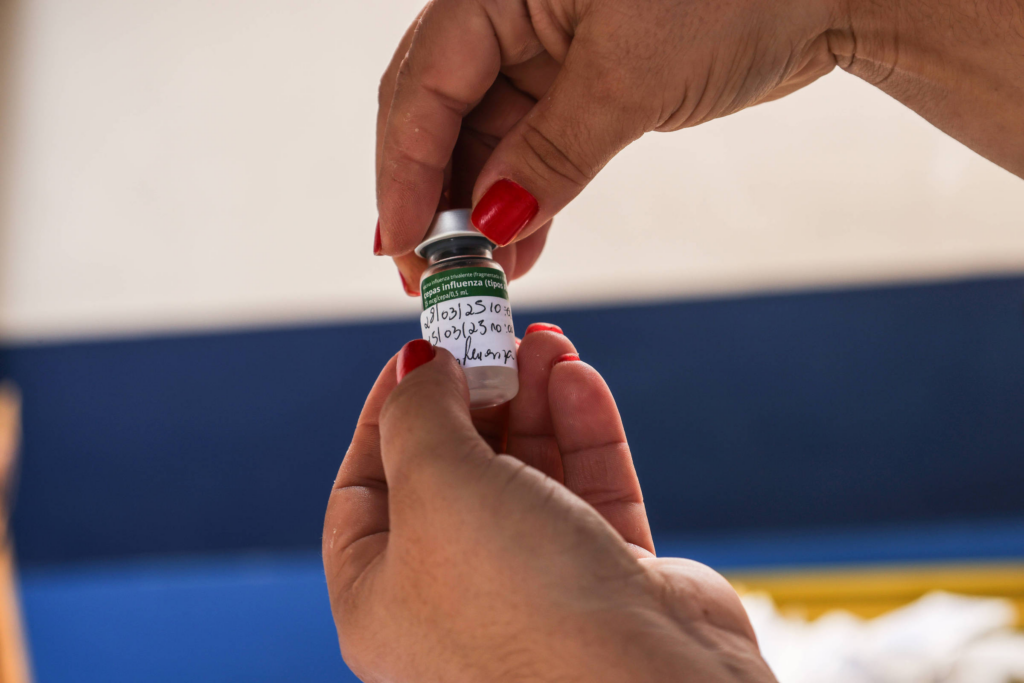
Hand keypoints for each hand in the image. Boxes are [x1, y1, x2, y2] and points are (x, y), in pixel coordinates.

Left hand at [323, 327, 774, 681]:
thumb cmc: (517, 606)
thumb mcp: (435, 487)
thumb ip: (419, 415)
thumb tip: (422, 368)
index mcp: (383, 598)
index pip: (365, 489)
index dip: (390, 413)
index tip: (422, 352)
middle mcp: (457, 597)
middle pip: (456, 474)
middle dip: (475, 398)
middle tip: (493, 338)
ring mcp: (537, 591)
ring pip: (529, 476)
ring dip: (534, 403)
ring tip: (542, 344)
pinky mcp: (609, 581)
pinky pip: (587, 493)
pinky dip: (582, 434)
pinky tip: (576, 380)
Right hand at [375, 0, 1023, 290]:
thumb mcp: (630, 78)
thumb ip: (550, 153)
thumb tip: (492, 224)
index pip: (424, 83)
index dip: (407, 170)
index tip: (404, 245)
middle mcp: (508, 10)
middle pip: (438, 112)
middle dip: (431, 196)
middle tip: (430, 274)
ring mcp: (540, 47)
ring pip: (481, 137)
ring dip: (477, 208)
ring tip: (480, 275)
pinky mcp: (576, 81)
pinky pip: (527, 144)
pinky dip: (522, 196)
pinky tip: (518, 247)